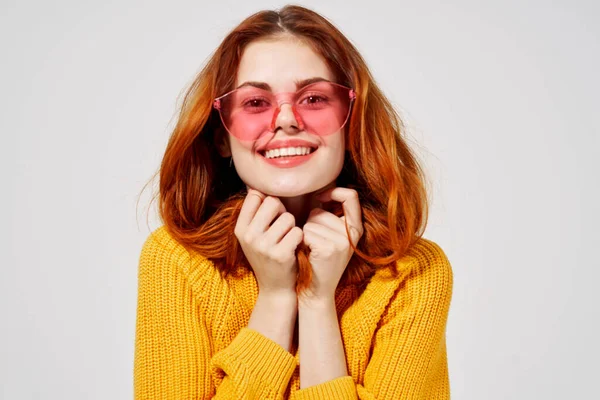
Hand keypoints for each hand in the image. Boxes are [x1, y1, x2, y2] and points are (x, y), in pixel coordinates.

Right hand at [235, 189, 303, 297]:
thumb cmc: (268, 256)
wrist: (275, 288)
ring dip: (293, 226)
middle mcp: (248, 236)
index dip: (268, 201)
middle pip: (272, 202)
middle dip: (282, 211)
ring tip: (287, 239)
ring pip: (288, 217)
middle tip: (282, 227)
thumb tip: (257, 187)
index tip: (272, 215)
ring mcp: (263, 246)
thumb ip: (254, 213)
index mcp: (240, 229)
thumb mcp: (253, 236)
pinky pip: (297, 231)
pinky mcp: (280, 254)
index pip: (255, 196)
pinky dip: (299, 238)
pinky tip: (294, 248)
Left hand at [299, 187, 363, 302]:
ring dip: (305, 235)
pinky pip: (306, 232)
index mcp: (356, 229)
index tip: (320, 198)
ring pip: (310, 222)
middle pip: (321, 212)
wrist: (316, 292)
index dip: (334, 192)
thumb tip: (319, 191)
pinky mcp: (328, 248)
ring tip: (312, 252)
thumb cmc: (318, 261)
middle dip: (311, 224)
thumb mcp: (332, 237)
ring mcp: (342, 242)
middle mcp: (353, 234)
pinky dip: (302, 242)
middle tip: (315, 245)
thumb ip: (331, 216)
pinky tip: (308, 255)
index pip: (351, 197)